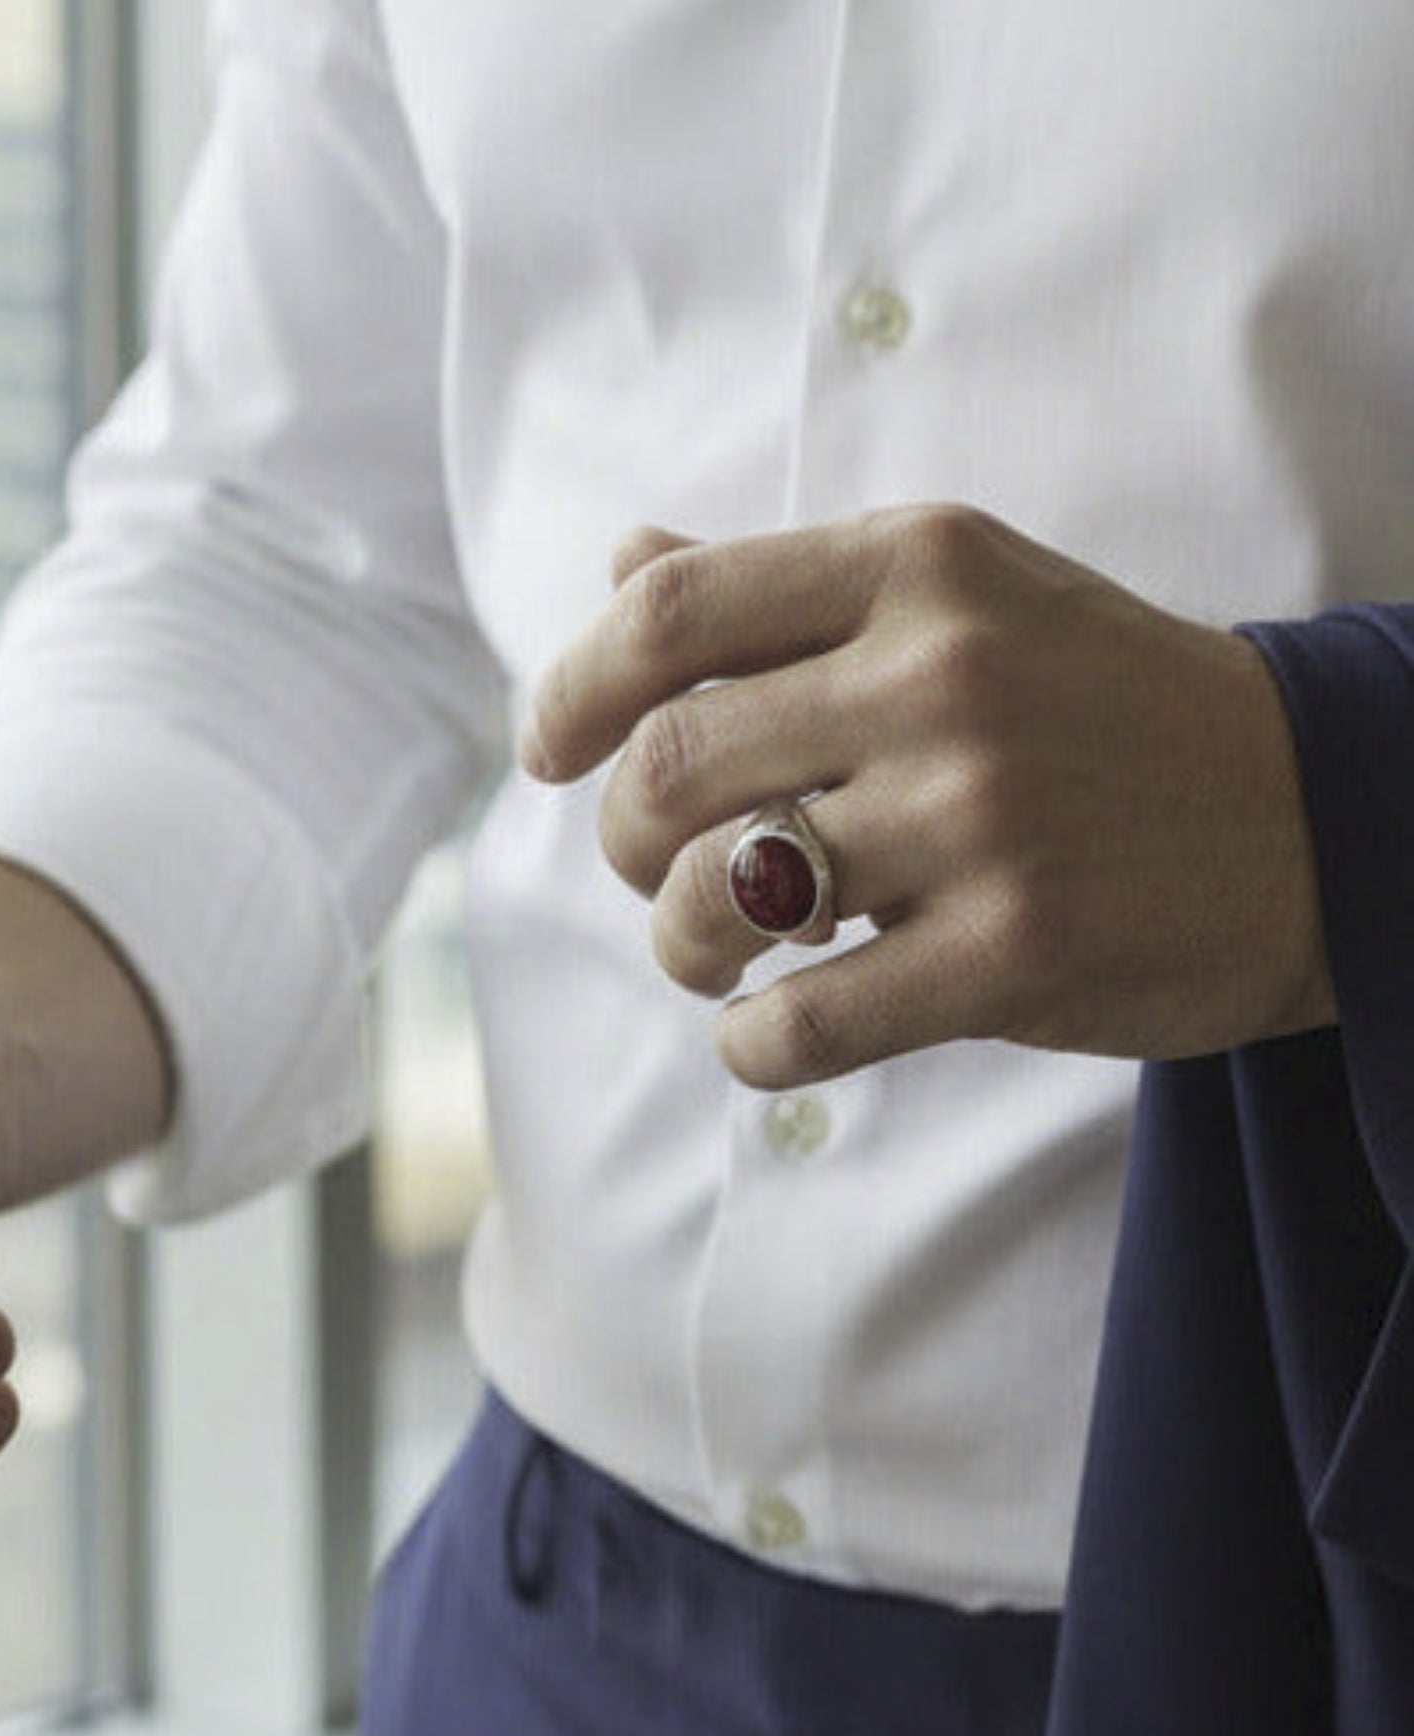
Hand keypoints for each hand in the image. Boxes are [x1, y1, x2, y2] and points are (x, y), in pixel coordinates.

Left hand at [521, 504, 1335, 1087]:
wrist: (1318, 813)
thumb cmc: (1096, 701)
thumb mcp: (959, 596)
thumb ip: (783, 589)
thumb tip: (621, 567)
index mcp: (917, 563)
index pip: (668, 611)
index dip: (570, 690)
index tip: (545, 752)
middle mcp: (944, 675)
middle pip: (667, 768)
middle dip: (619, 841)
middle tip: (646, 869)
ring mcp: (983, 817)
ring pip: (713, 901)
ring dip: (675, 945)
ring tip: (707, 951)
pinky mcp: (1018, 953)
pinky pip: (799, 1022)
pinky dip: (746, 1044)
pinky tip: (764, 1032)